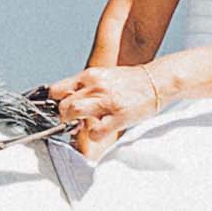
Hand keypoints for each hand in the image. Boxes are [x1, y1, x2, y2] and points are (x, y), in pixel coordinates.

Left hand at [46, 63, 165, 157]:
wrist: (157, 81)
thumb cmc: (130, 82)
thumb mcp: (104, 77)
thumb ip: (86, 88)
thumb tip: (68, 102)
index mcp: (90, 75)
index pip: (57, 89)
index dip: (54, 102)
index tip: (57, 109)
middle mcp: (96, 86)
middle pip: (63, 104)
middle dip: (64, 116)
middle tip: (72, 120)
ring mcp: (107, 101)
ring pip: (73, 113)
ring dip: (74, 124)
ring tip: (84, 125)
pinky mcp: (118, 117)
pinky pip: (95, 132)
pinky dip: (95, 135)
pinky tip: (102, 130)